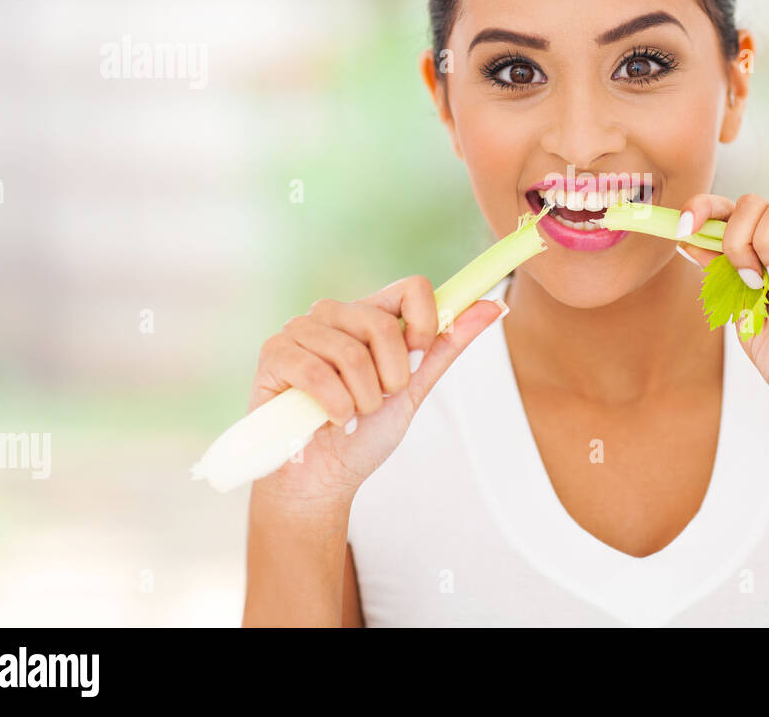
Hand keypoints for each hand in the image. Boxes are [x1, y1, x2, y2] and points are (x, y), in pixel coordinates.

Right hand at [247, 276, 507, 511]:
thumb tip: (494, 305)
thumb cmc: (365, 433)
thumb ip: (446, 345)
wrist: (323, 480)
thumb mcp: (414, 388)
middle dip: (392, 377)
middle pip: (382, 323)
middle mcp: (334, 313)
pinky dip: (335, 407)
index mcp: (369, 314)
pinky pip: (316, 372)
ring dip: (363, 398)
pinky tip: (333, 422)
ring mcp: (300, 329)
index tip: (418, 360)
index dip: (424, 325)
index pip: (411, 287)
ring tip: (353, 414)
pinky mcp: (274, 353)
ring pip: (351, 352)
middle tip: (379, 401)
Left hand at [675, 193, 768, 441]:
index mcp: (756, 262)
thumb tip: (690, 242)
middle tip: (748, 281)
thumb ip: (724, 283)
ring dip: (767, 240)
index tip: (683, 228)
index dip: (702, 210)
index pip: (727, 215)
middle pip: (751, 203)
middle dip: (736, 237)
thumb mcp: (746, 323)